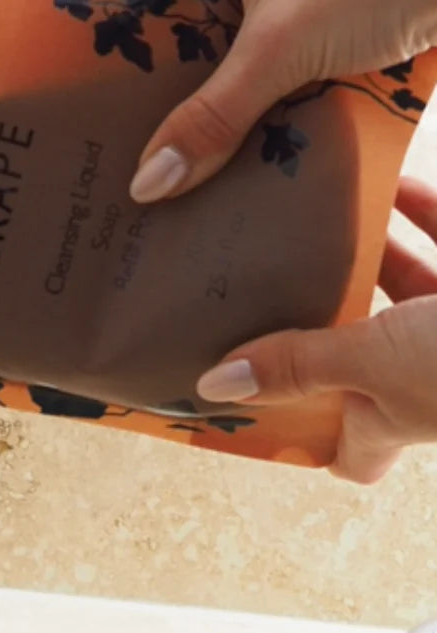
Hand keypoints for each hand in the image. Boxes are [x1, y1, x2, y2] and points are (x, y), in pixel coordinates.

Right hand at [129, 0, 436, 203]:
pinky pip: (272, 70)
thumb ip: (212, 118)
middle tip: (126, 154)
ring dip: (217, 109)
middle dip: (165, 96)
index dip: (114, 51)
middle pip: (184, 36)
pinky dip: (260, 108)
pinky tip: (239, 155)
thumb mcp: (282, 47)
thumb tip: (148, 184)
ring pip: (230, 60)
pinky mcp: (327, 18)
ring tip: (176, 168)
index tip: (90, 112)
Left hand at [195, 178, 436, 482]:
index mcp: (396, 415)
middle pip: (360, 358)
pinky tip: (388, 177)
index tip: (266, 411)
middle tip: (261, 283)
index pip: (351, 455)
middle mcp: (427, 377)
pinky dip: (421, 210)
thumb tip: (216, 383)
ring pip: (404, 289)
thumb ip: (301, 365)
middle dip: (321, 323)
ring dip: (366, 254)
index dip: (315, 443)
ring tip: (306, 218)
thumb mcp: (378, 364)